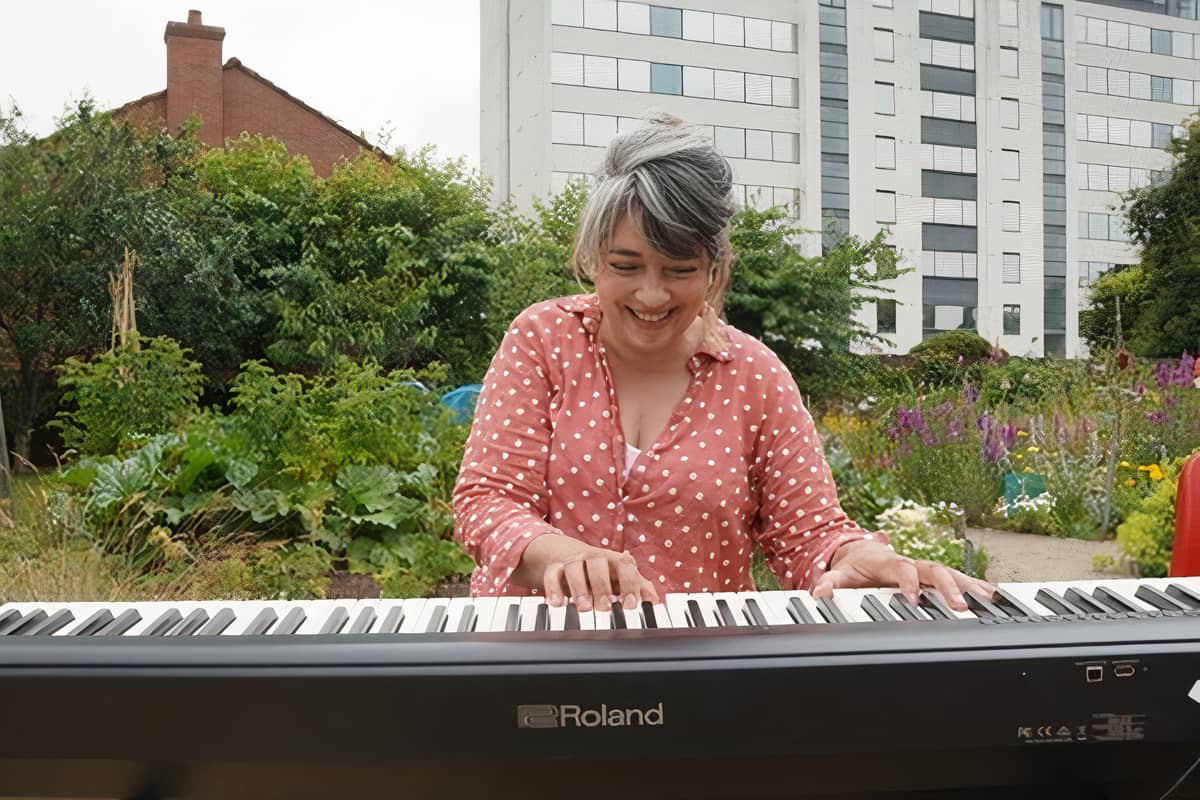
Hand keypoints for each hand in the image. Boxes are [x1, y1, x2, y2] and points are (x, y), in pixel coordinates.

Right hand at [515, 535, 659, 611]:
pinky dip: (553, 588)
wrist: (570, 556)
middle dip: (602, 586)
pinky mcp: (555, 568)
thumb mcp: (620, 577)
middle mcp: (593, 558)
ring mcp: (573, 562)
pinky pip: (552, 574)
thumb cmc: (602, 571)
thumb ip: (638, 586)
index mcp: (613, 559)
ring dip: (579, 587)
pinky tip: (557, 604)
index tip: (631, 605)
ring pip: (574, 567)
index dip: (629, 583)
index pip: (624, 565)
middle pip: (598, 563)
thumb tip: (655, 600)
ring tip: (583, 607)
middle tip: (605, 607)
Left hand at [811, 539, 995, 611]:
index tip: (913, 598)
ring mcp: (924, 571)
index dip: (908, 583)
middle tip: (960, 606)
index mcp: (889, 563)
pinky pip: (958, 580)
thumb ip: (830, 582)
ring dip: (969, 586)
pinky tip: (994, 597)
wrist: (860, 553)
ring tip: (990, 599)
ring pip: (951, 574)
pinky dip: (975, 587)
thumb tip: (819, 592)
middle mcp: (911, 565)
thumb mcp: (839, 574)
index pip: (902, 570)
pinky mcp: (933, 578)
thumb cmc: (853, 567)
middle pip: (934, 570)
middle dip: (948, 587)